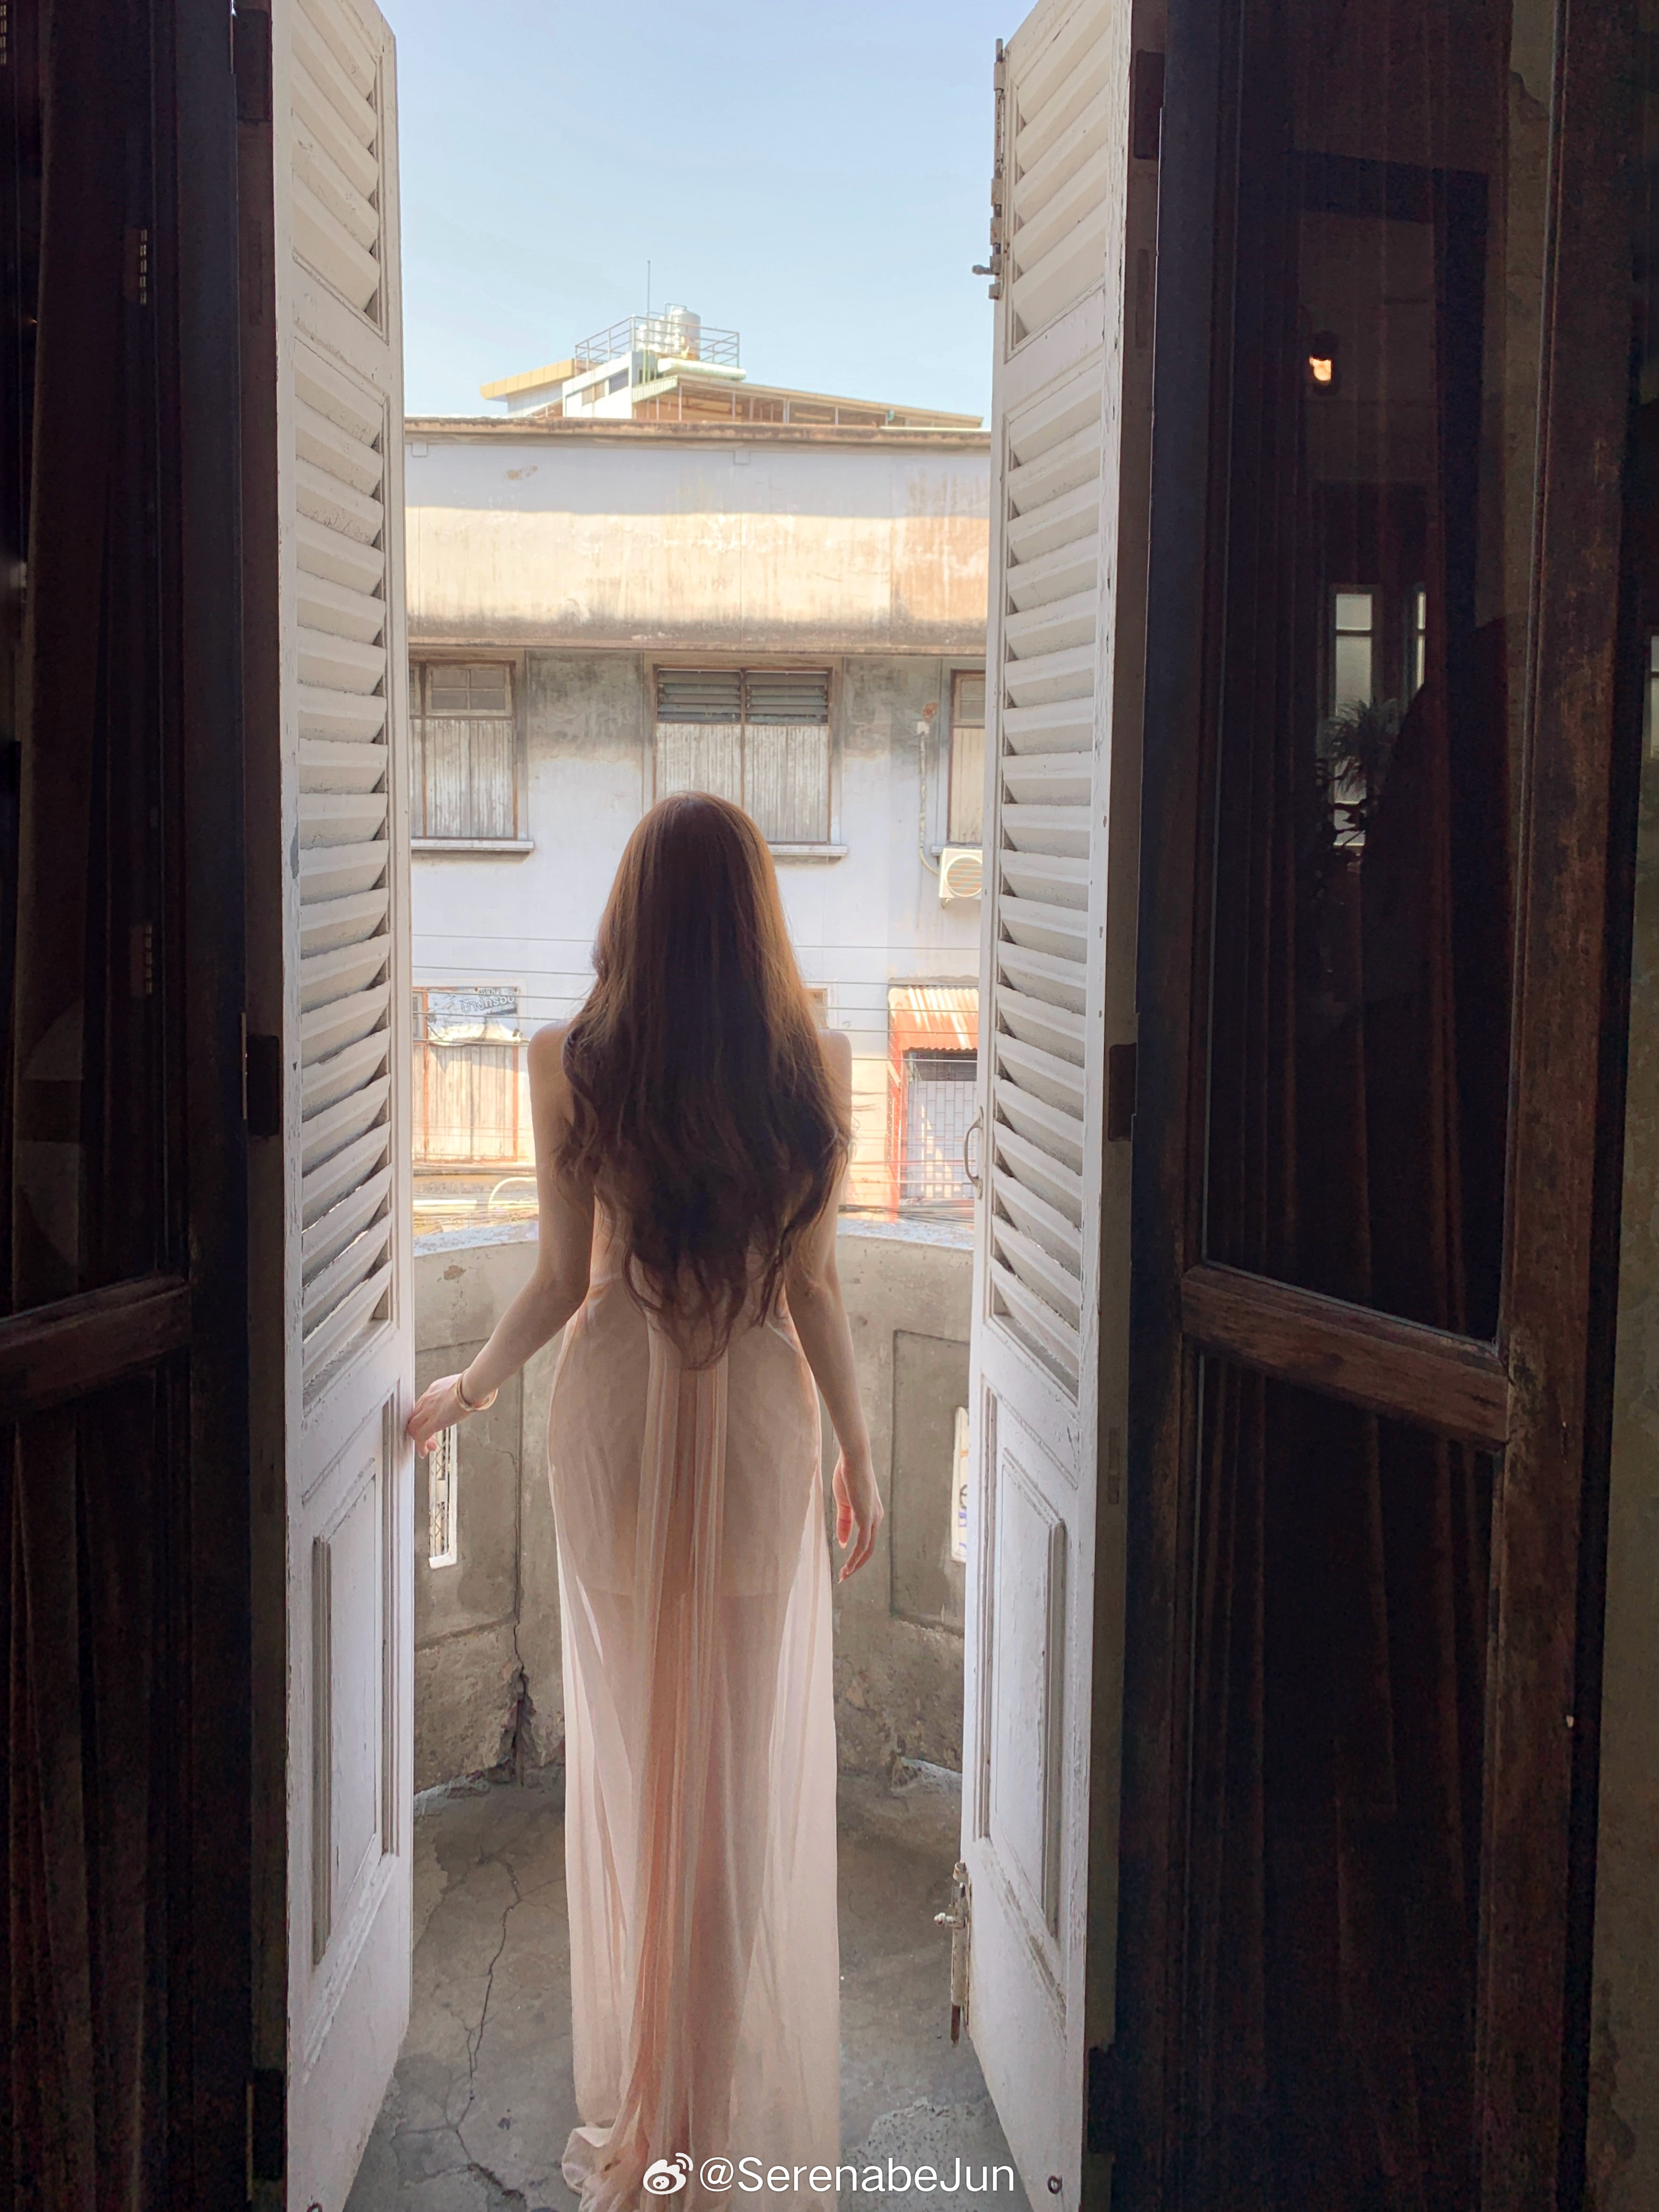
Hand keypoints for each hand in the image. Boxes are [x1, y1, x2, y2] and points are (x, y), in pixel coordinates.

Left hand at [406, 1373, 468, 1454]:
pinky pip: (421, 1437)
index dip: (423, 1417)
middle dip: (418, 1428)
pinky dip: (420, 1446)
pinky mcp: (433, 1423)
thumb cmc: (471, 1385)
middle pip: (414, 1416)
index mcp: (434, 1389)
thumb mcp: (460, 1387)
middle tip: (427, 1437)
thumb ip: (460, 1395)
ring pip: (414, 1427)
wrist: (470, 1386)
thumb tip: (469, 1400)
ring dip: (419, 1438)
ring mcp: (428, 1411)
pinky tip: (424, 1452)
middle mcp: (428, 1399)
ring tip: (427, 1447)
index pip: (422, 1405)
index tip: (428, 1423)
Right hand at [832, 1448, 882, 1581]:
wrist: (852, 1459)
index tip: (844, 1565)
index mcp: (871, 1513)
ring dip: (855, 1564)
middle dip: (857, 1564)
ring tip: (844, 1575)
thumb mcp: (844, 1503)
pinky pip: (863, 1542)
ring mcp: (873, 1517)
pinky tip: (848, 1564)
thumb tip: (844, 1543)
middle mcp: (876, 1517)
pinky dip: (855, 1556)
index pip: (866, 1540)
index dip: (855, 1555)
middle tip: (844, 1576)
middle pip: (869, 1548)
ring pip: (867, 1549)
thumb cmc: (847, 1476)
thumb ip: (844, 1522)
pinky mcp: (866, 1516)